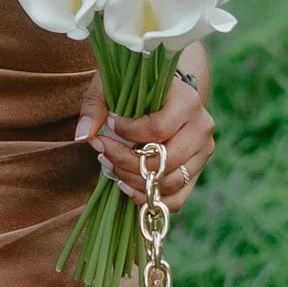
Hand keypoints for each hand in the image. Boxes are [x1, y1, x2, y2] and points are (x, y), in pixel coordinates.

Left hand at [76, 44, 215, 214]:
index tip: (108, 127)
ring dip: (133, 181)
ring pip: (168, 183)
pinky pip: (176, 200)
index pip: (157, 128)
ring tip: (111, 167)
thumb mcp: (116, 86)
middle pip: (163, 160)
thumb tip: (84, 136)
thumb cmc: (139, 88)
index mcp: (187, 101)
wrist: (169, 96)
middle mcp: (201, 128)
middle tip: (102, 153)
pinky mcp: (197, 172)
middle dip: (125, 161)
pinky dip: (148, 199)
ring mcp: (203, 153)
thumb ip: (96, 105)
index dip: (126, 133)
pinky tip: (126, 187)